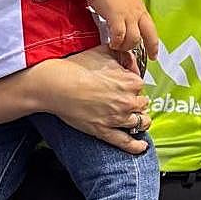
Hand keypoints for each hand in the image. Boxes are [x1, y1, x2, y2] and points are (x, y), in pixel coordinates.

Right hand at [31, 45, 152, 153]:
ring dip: (141, 121)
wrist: (58, 85)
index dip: (133, 85)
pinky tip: (141, 147)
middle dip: (137, 102)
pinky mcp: (105, 131)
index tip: (126, 85)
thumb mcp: (104, 52)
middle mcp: (128, 101)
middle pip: (142, 104)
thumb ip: (122, 54)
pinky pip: (126, 142)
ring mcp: (118, 118)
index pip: (141, 86)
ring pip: (140, 123)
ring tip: (139, 121)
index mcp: (131, 82)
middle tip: (128, 101)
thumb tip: (129, 58)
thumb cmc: (78, 68)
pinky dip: (136, 146)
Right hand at [89, 0, 158, 59]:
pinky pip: (119, 36)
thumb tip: (130, 27)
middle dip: (139, 47)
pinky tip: (112, 43)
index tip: (154, 55)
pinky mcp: (116, 16)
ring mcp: (128, 15)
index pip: (152, 30)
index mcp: (141, 10)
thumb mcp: (127, 2)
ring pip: (133, 39)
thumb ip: (131, 15)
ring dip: (125, 46)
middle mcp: (137, 13)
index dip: (154, 45)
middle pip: (146, 36)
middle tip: (129, 52)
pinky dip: (116, 42)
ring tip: (117, 46)